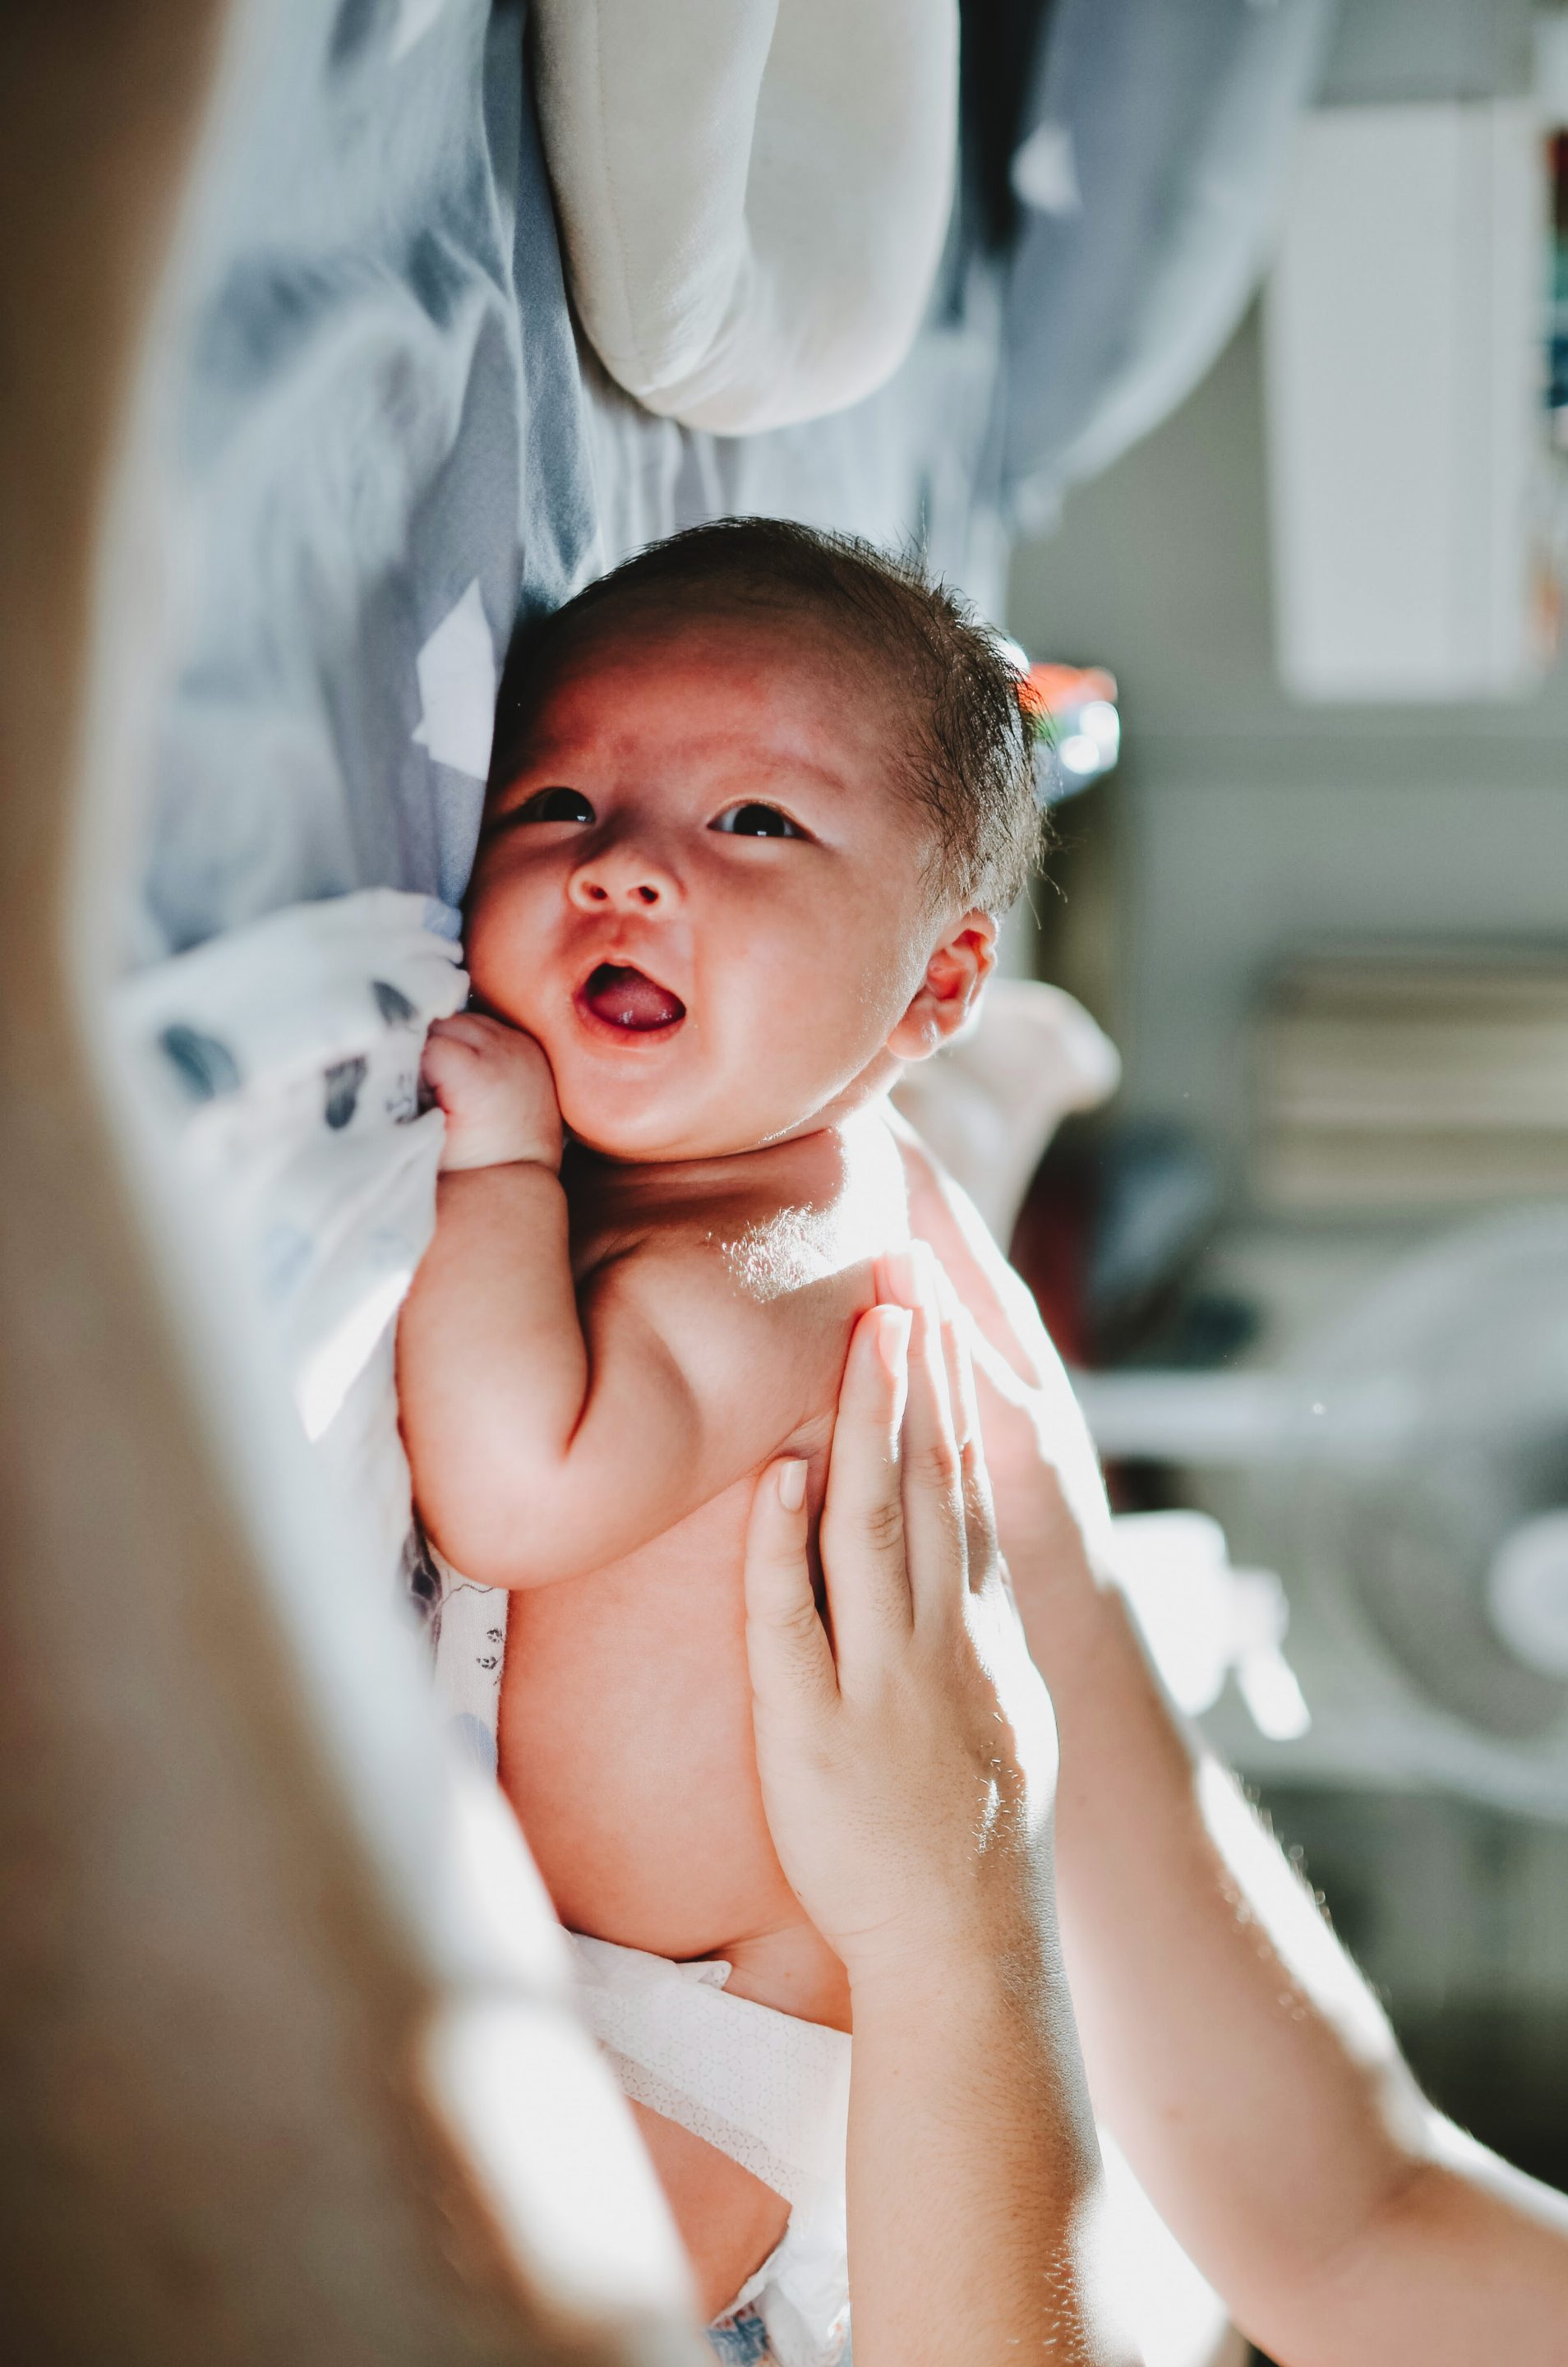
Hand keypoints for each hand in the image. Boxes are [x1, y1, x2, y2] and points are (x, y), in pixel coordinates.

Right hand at [422, 1011, 562, 1172]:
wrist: (520, 1171)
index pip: (425, 1041)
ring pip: (463, 1019)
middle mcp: (505, 1053)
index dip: (408, 1061)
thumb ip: (406, 1093)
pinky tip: (462, 1065)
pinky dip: (469, 1039)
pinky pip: (486, 1026)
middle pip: (443, 1023)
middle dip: (425, 1046)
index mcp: (479, 1076)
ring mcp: (520, 1046)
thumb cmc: (467, 1162)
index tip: (407, 1085)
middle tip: (419, 1079)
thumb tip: (386, 1060)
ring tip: (441, 1073)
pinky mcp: (528, 1044)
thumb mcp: (425, 1134)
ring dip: (446, 1038)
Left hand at [743, 1246, 1058, 1988]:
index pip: (964, 1485)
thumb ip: (973, 1628)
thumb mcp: (1005, 1716)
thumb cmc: (975, 1842)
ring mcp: (883, 1682)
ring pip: (875, 1528)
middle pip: (928, 1480)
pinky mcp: (815, 1734)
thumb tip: (951, 1551)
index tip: (931, 1308)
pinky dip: (785, 1549)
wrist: (970, 1953)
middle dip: (915, 1369)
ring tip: (863, 1329)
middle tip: (899, 1266)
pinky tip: (779, 1476)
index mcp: (981, 1629)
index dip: (948, 1392)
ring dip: (866, 1424)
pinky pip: (796, 1626)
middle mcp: (941, 1638)